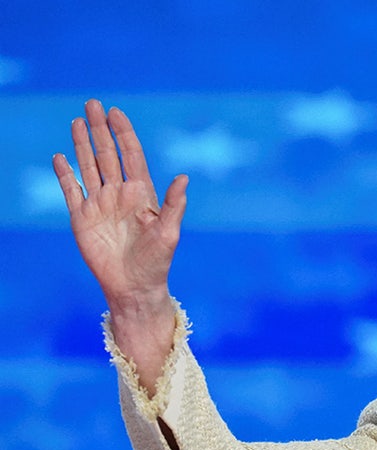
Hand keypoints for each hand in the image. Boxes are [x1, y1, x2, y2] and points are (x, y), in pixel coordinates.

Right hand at [52, 99, 187, 310]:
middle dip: (100, 130)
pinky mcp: (82, 218)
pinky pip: (71, 190)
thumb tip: (184, 177)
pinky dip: (64, 174)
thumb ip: (173, 204)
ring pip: (89, 167)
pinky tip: (59, 157)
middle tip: (92, 104)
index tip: (116, 113)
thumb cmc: (157, 262)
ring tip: (77, 121)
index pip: (131, 156)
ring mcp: (100, 204)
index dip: (123, 134)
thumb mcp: (170, 233)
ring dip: (82, 144)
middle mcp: (120, 194)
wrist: (134, 287)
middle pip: (107, 154)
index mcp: (142, 194)